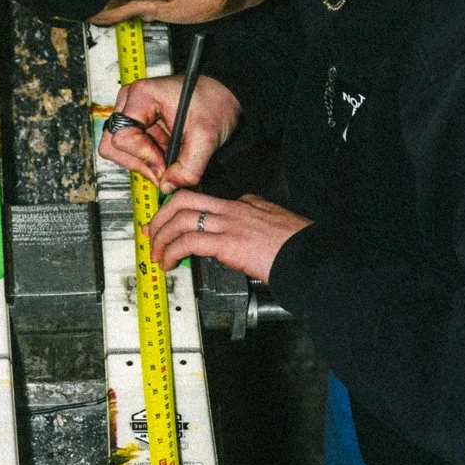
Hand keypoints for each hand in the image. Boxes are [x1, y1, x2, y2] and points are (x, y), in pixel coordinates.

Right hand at [99, 74, 240, 191]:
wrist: (222, 95)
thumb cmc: (214, 102)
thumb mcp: (207, 137)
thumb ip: (189, 168)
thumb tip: (167, 187)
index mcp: (142, 95)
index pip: (123, 137)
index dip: (143, 157)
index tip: (164, 166)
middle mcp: (130, 101)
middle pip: (114, 146)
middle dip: (140, 164)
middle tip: (165, 170)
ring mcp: (131, 113)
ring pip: (119, 152)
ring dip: (144, 163)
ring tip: (170, 160)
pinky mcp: (136, 124)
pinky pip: (130, 151)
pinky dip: (148, 160)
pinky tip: (168, 154)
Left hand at [146, 190, 311, 282]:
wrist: (312, 256)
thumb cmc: (299, 246)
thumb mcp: (276, 223)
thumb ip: (258, 218)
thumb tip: (244, 223)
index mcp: (245, 204)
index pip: (204, 201)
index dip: (181, 215)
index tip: (173, 228)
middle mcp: (234, 208)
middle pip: (184, 201)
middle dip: (162, 217)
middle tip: (152, 233)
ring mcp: (230, 223)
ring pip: (180, 219)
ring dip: (162, 238)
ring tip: (158, 255)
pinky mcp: (227, 242)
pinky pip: (188, 242)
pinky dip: (172, 251)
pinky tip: (170, 263)